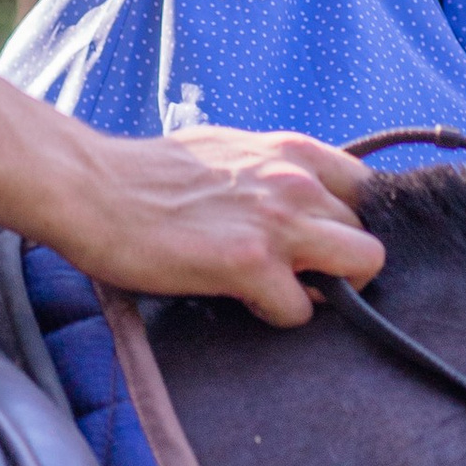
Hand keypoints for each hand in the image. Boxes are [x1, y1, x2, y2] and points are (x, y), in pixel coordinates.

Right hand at [64, 120, 384, 327]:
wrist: (94, 189)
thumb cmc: (151, 174)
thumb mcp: (229, 150)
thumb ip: (272, 172)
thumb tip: (295, 198)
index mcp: (291, 151)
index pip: (369, 190)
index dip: (351, 225)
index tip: (326, 244)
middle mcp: (295, 181)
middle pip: (370, 237)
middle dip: (341, 265)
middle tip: (298, 276)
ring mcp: (277, 222)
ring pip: (362, 267)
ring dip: (327, 291)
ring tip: (279, 290)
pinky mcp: (250, 263)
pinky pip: (302, 310)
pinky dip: (278, 315)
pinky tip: (241, 300)